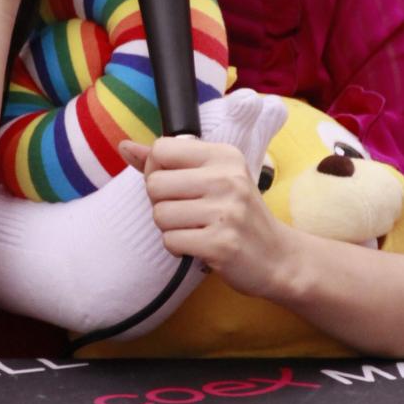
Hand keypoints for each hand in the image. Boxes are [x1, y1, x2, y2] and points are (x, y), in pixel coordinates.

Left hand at [118, 134, 293, 300]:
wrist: (278, 257)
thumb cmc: (238, 215)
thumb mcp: (212, 178)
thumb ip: (168, 162)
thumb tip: (125, 147)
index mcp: (224, 156)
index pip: (161, 149)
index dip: (157, 169)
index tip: (176, 185)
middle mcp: (227, 179)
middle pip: (154, 183)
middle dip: (162, 203)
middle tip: (187, 212)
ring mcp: (226, 212)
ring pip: (160, 214)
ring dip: (170, 228)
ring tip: (195, 229)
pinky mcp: (221, 244)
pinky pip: (171, 241)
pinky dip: (178, 248)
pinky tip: (199, 246)